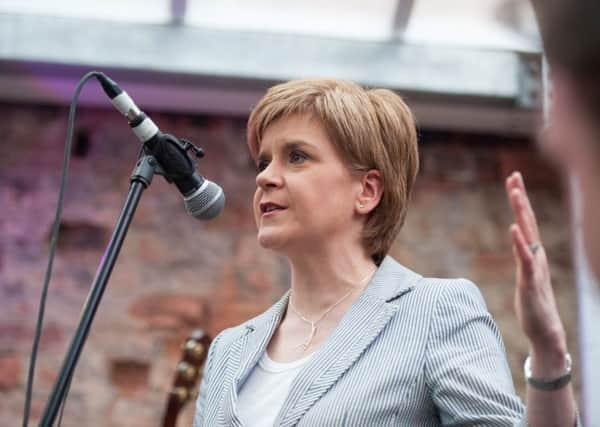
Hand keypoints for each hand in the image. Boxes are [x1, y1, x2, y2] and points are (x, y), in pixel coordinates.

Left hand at [505, 172, 566, 370]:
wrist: (545, 332)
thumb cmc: (534, 304)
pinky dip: (519, 242)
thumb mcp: (526, 275)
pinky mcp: (530, 281)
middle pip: (528, 221)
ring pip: (528, 234)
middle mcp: (536, 256)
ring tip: (516, 192)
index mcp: (533, 253)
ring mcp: (535, 267)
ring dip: (521, 212)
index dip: (520, 201)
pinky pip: (525, 259)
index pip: (526, 221)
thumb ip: (524, 258)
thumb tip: (519, 242)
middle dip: (520, 197)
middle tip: (514, 175)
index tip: (514, 179)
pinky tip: (513, 228)